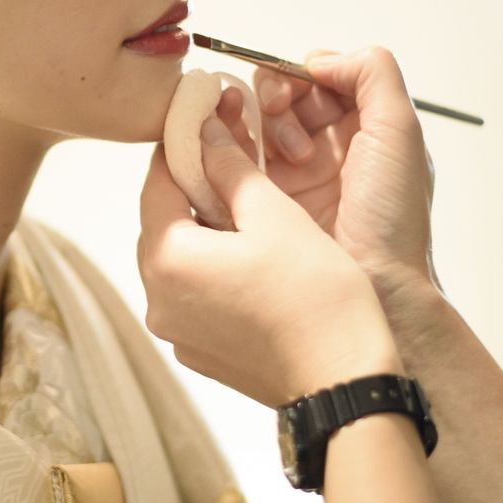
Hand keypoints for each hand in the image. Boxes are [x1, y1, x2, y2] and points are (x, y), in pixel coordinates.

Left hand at [138, 112, 401, 407]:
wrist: (344, 382)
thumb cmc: (316, 298)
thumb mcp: (274, 215)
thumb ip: (230, 168)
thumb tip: (205, 133)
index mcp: (167, 259)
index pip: (157, 182)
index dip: (183, 145)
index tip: (205, 121)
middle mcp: (158, 300)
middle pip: (164, 222)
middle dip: (195, 186)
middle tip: (233, 157)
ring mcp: (177, 332)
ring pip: (181, 258)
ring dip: (206, 227)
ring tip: (250, 206)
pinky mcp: (200, 352)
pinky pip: (195, 294)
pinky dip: (215, 268)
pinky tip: (255, 257)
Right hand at [252, 46, 439, 300]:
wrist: (376, 291)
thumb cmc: (392, 221)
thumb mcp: (400, 132)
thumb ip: (372, 75)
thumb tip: (320, 60)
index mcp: (364, 126)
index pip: (319, 76)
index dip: (303, 74)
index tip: (299, 93)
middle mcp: (328, 146)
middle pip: (283, 93)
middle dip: (277, 95)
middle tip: (280, 114)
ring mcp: (295, 174)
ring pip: (256, 122)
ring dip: (258, 123)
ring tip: (281, 154)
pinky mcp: (266, 201)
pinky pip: (235, 160)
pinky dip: (228, 146)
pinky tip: (237, 156)